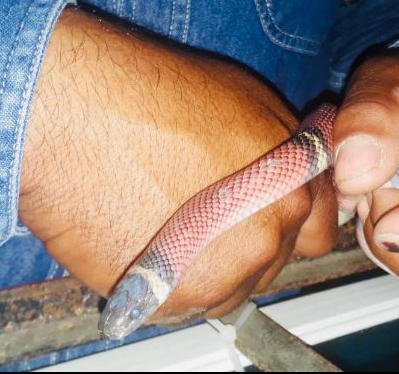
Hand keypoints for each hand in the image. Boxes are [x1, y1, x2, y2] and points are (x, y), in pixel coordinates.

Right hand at [19, 9, 336, 322]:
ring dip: (212, 267)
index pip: (323, 227)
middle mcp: (270, 234)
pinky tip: (145, 243)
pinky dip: (171, 283)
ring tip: (170, 227)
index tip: (270, 210)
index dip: (293, 216)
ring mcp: (224, 272)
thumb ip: (283, 150)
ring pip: (232, 288)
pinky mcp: (174, 298)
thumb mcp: (244, 101)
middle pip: (276, 259)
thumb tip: (292, 167)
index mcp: (294, 185)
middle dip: (251, 240)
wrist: (76, 115)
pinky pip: (186, 304)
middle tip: (209, 213)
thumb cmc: (149, 94)